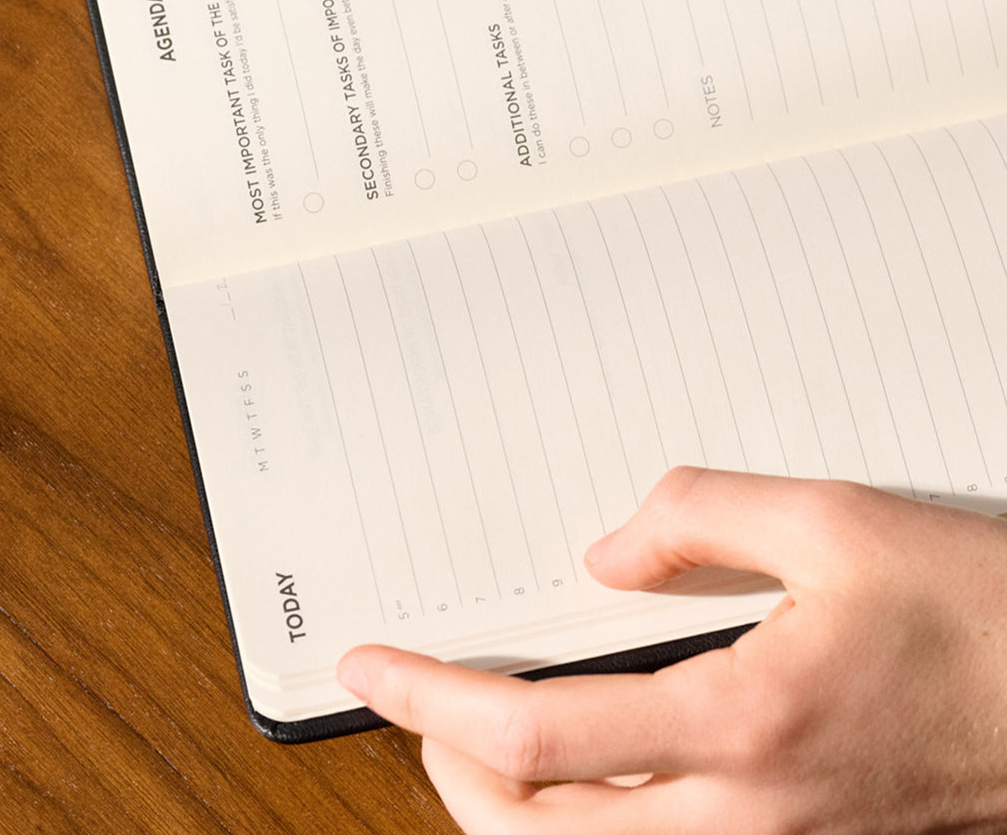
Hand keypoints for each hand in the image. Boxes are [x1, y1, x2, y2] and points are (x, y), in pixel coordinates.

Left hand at [337, 468, 1006, 833]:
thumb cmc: (976, 615)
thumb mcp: (835, 519)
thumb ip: (698, 515)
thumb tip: (605, 554)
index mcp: (742, 724)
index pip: (537, 736)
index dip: (434, 701)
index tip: (374, 668)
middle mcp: (746, 812)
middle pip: (540, 828)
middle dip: (451, 766)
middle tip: (415, 696)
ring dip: (510, 803)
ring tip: (472, 730)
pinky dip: (582, 815)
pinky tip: (581, 760)